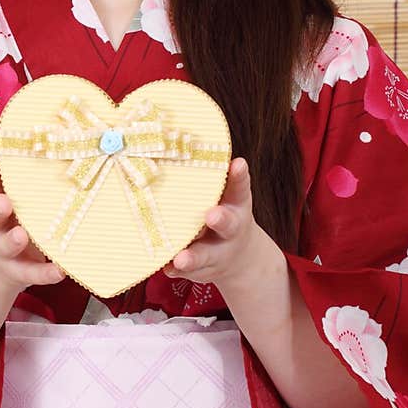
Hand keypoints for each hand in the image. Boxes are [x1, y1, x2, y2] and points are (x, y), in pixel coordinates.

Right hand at [0, 159, 65, 291]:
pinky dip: (46, 273)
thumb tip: (50, 138)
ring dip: (13, 241)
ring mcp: (5, 251)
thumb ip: (23, 179)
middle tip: (4, 202)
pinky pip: (33, 273)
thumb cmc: (14, 218)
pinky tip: (60, 270)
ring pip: (6, 246)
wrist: (0, 264)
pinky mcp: (20, 271)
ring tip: (21, 236)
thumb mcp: (14, 198)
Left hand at [161, 157, 259, 291]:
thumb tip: (178, 136)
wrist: (239, 258)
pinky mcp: (201, 269)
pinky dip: (177, 270)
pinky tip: (167, 267)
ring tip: (181, 258)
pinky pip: (188, 271)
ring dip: (193, 256)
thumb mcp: (226, 195)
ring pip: (205, 254)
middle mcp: (230, 229)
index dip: (239, 176)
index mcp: (237, 204)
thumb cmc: (223, 212)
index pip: (240, 187)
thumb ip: (214, 175)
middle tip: (212, 215)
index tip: (237, 163)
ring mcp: (216, 252)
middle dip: (220, 219)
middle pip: (228, 224)